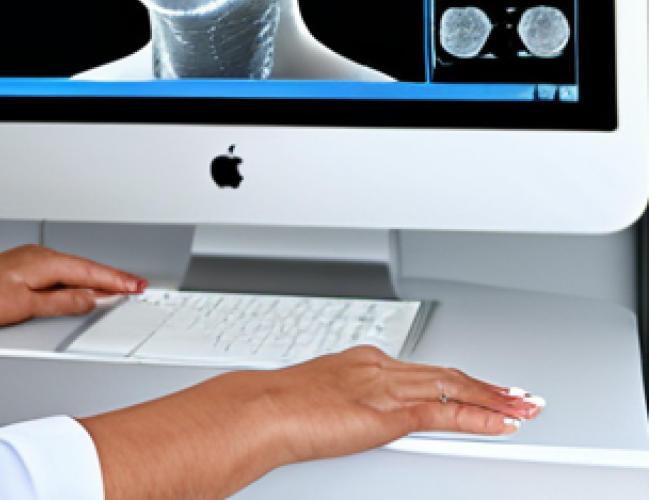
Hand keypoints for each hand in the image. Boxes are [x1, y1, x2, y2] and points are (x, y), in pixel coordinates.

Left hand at [0, 245, 146, 329]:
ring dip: (94, 278)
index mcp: (44, 262)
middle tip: (134, 286)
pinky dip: (76, 279)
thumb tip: (90, 298)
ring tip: (115, 288)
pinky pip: (58, 272)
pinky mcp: (21, 269)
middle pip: (84, 267)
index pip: (89, 271)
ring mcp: (29, 261)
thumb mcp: (26, 306)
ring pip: (71, 269)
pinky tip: (79, 287)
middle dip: (111, 277)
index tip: (134, 286)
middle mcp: (38, 256)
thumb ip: (63, 302)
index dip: (115, 280)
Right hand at [262, 345, 543, 463]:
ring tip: (523, 409)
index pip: (426, 369)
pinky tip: (499, 424)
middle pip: (448, 375)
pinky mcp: (388, 412)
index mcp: (364, 362)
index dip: (461, 379)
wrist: (263, 408)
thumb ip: (344, 402)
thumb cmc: (278, 406)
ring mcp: (387, 388)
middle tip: (521, 395)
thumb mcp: (317, 398)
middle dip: (488, 386)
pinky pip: (444, 413)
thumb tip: (349, 417)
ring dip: (494, 400)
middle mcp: (381, 368)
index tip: (483, 386)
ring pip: (454, 389)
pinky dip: (477, 418)